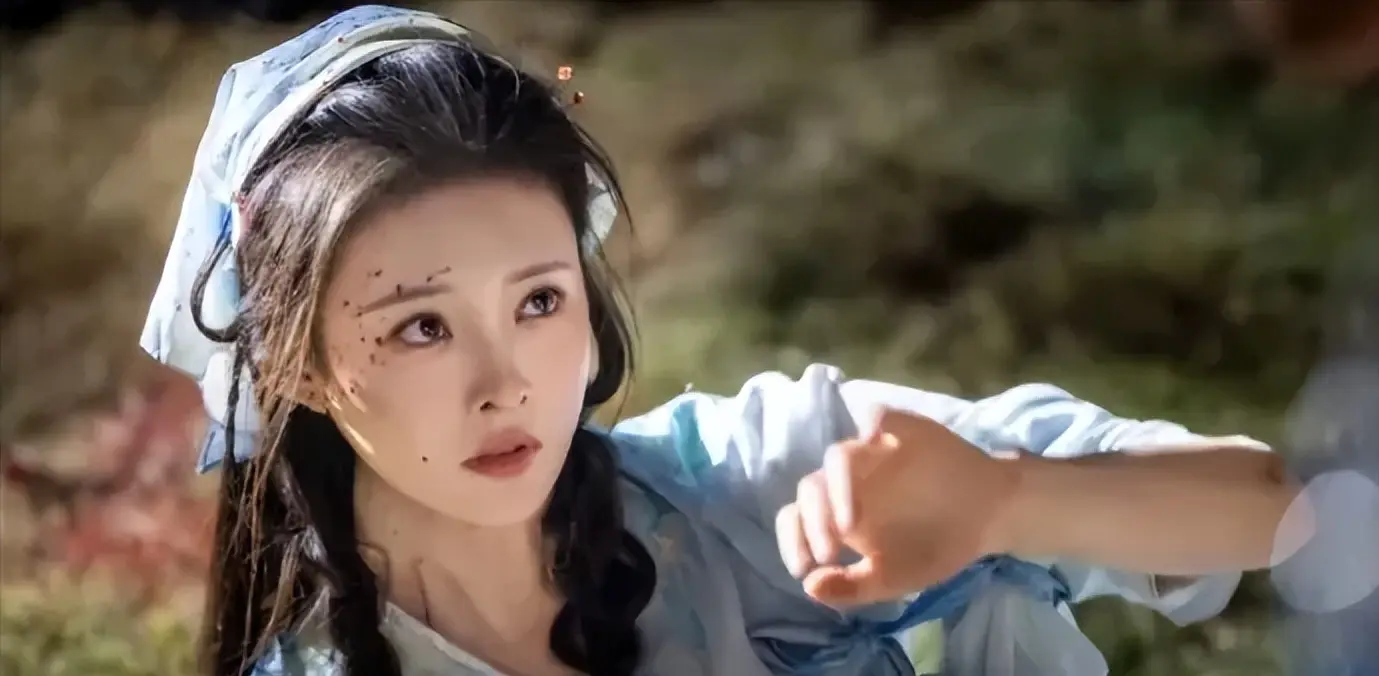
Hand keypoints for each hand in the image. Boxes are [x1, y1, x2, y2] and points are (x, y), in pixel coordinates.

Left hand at [774, 408, 1021, 606]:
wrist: (989, 517)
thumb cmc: (934, 545)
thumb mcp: (893, 578)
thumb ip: (852, 586)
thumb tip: (809, 587)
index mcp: (837, 512)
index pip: (796, 517)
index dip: (792, 541)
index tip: (805, 568)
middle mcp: (848, 479)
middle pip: (811, 487)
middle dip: (813, 522)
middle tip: (828, 555)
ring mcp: (874, 452)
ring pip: (839, 455)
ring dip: (838, 488)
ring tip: (849, 526)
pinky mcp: (906, 430)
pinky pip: (881, 416)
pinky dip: (873, 422)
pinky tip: (874, 436)